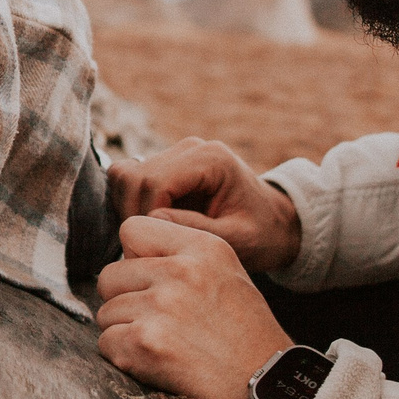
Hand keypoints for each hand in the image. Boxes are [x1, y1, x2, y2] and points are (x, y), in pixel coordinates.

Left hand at [94, 215, 292, 398]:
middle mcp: (180, 271)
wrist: (267, 391)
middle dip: (124, 300)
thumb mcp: (227, 276)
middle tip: (157, 323)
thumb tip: (127, 258)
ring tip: (166, 346)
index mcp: (203, 247)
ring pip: (106, 312)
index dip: (134, 257)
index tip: (151, 281)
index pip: (131, 229)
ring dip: (125, 332)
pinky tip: (157, 364)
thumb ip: (180, 258)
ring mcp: (161, 306)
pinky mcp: (145, 342)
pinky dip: (124, 358)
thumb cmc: (248, 339)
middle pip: (110, 274)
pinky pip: (106, 343)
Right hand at [107, 138, 302, 272]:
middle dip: (132, 215)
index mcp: (211, 159)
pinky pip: (128, 180)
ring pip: (124, 175)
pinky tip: (148, 229)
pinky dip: (129, 205)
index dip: (146, 217)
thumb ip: (197, 229)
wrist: (274, 223)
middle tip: (144, 248)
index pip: (155, 181)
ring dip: (127, 209)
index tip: (153, 248)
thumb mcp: (239, 239)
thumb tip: (153, 220)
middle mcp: (189, 149)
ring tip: (148, 239)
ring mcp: (175, 155)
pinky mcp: (164, 167)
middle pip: (134, 176)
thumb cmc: (262, 234)